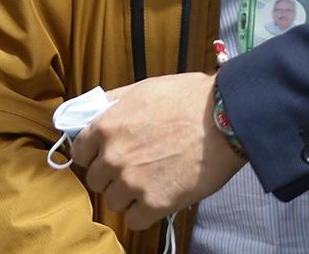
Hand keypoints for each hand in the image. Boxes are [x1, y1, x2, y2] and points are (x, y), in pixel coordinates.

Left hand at [71, 73, 244, 229]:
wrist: (228, 116)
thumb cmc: (192, 98)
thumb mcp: (146, 88)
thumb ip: (114, 102)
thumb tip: (93, 112)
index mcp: (106, 127)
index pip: (80, 153)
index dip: (95, 153)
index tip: (110, 154)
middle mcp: (112, 157)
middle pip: (96, 180)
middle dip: (113, 174)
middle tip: (139, 165)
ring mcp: (132, 183)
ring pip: (114, 201)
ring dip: (130, 194)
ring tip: (155, 179)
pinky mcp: (154, 204)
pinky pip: (135, 220)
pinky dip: (146, 212)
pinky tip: (162, 194)